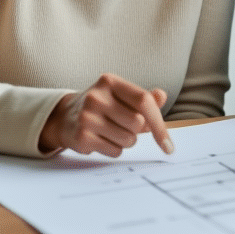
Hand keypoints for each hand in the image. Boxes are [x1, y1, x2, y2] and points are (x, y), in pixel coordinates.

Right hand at [39, 73, 173, 156]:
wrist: (65, 117)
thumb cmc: (102, 107)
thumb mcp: (121, 96)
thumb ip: (144, 98)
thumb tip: (161, 96)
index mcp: (110, 82)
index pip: (143, 101)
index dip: (159, 123)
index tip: (169, 145)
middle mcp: (96, 97)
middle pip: (137, 123)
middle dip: (137, 130)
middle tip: (123, 125)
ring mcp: (87, 117)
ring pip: (128, 140)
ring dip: (126, 141)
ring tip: (111, 131)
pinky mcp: (81, 137)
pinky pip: (115, 151)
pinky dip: (114, 149)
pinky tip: (101, 139)